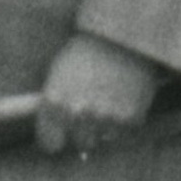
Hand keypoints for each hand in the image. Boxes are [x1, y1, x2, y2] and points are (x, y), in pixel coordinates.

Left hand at [34, 33, 162, 159]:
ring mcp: (105, 118)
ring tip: (111, 98)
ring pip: (104, 138)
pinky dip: (126, 117)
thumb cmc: (86, 52)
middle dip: (86, 131)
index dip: (57, 138)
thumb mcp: (58, 75)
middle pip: (81, 143)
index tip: (63, 135)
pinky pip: (125, 130)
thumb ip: (56, 105)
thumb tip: (57, 132)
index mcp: (54, 104)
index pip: (51, 143)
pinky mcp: (130, 119)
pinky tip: (125, 96)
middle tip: (94, 109)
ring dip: (107, 125)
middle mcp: (77, 114)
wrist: (122, 36)